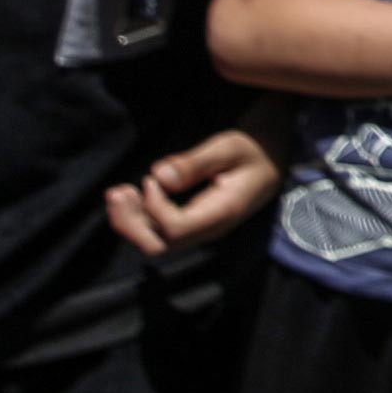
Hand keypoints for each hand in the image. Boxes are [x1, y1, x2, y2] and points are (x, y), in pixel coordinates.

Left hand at [105, 127, 283, 254]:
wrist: (275, 154)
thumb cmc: (254, 146)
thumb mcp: (228, 146)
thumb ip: (194, 162)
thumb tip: (158, 176)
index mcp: (221, 213)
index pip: (174, 229)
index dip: (153, 208)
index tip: (150, 179)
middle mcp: (209, 230)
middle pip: (158, 246)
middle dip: (130, 224)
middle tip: (116, 193)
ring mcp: (201, 230)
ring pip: (155, 243)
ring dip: (129, 222)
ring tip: (117, 193)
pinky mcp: (193, 224)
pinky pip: (160, 233)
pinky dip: (138, 218)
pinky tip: (130, 196)